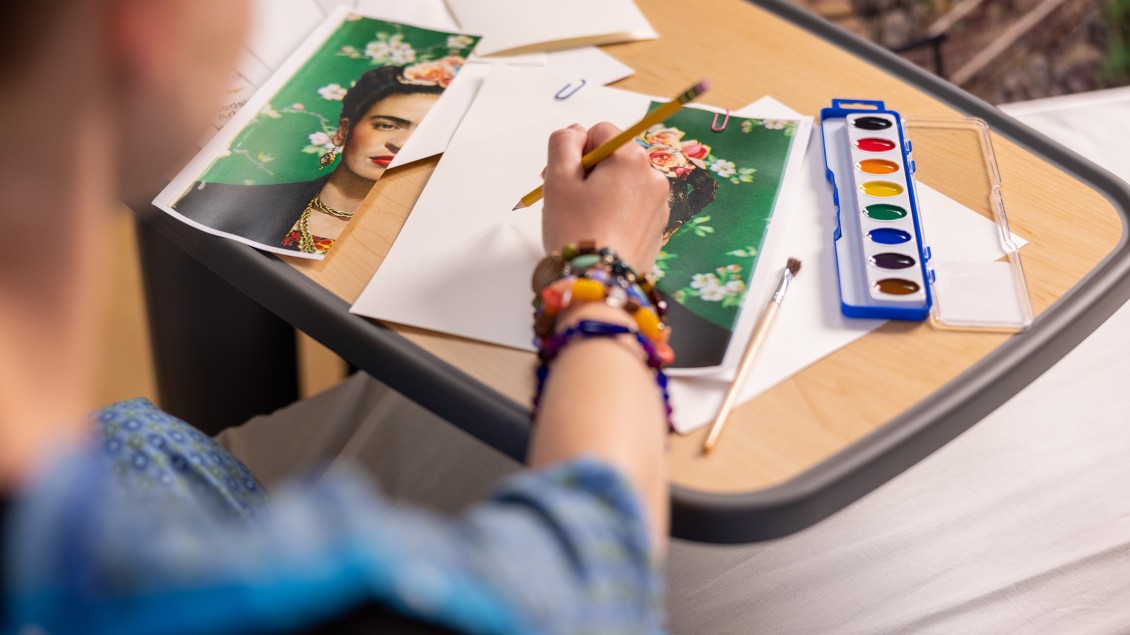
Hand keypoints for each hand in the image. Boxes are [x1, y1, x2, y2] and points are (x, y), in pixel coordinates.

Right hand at [541, 123, 670, 272]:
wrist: (599, 283)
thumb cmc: (575, 230)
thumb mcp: (558, 179)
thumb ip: (563, 143)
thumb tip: (576, 131)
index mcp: (631, 158)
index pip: (600, 132)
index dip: (577, 151)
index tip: (565, 179)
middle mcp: (653, 176)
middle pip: (614, 158)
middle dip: (589, 172)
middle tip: (567, 200)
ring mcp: (659, 204)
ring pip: (623, 183)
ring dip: (602, 192)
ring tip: (583, 219)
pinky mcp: (658, 228)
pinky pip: (633, 207)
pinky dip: (616, 212)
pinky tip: (600, 232)